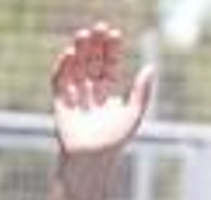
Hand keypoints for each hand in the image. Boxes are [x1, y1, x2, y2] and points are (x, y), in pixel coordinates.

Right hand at [51, 22, 154, 157]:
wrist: (92, 161)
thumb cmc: (114, 143)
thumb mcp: (133, 115)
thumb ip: (141, 92)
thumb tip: (150, 67)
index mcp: (107, 95)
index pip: (109, 66)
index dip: (112, 50)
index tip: (115, 35)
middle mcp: (90, 93)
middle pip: (92, 63)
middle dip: (95, 46)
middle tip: (99, 27)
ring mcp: (75, 97)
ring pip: (76, 67)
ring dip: (79, 50)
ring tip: (84, 34)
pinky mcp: (60, 104)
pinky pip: (59, 80)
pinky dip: (62, 66)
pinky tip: (69, 54)